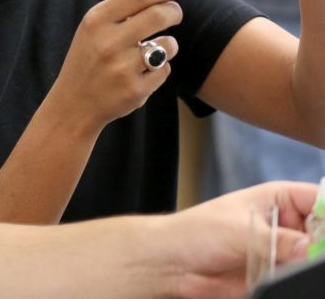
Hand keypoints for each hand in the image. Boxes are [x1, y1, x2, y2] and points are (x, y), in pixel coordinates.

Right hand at [47, 0, 185, 132]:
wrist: (74, 102)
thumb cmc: (89, 55)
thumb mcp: (99, 23)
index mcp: (95, 20)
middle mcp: (107, 42)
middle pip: (160, 15)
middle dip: (175, 12)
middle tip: (174, 14)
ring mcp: (120, 68)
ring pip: (168, 45)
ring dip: (168, 46)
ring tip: (151, 51)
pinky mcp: (134, 90)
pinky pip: (165, 71)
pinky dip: (159, 70)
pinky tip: (141, 74)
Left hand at [167, 181, 315, 298]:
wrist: (173, 264)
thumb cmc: (195, 233)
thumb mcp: (238, 230)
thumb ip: (278, 241)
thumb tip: (311, 249)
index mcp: (278, 199)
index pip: (320, 199)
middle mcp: (286, 225)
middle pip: (323, 232)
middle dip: (323, 245)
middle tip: (315, 254)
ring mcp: (284, 253)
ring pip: (314, 261)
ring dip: (312, 265)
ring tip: (298, 266)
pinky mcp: (278, 277)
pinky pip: (299, 281)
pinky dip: (301, 282)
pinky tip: (292, 280)